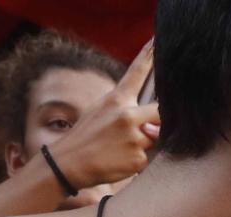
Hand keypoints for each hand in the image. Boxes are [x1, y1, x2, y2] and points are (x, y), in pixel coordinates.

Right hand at [48, 42, 159, 194]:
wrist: (69, 163)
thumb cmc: (87, 136)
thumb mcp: (100, 111)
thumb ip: (128, 110)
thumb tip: (154, 121)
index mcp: (116, 100)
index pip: (137, 73)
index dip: (150, 56)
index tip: (159, 40)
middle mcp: (127, 115)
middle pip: (161, 112)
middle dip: (159, 120)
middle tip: (144, 127)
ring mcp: (134, 137)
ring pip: (156, 138)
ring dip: (145, 143)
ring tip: (120, 148)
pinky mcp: (138, 158)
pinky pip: (149, 158)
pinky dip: (139, 161)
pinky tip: (120, 160)